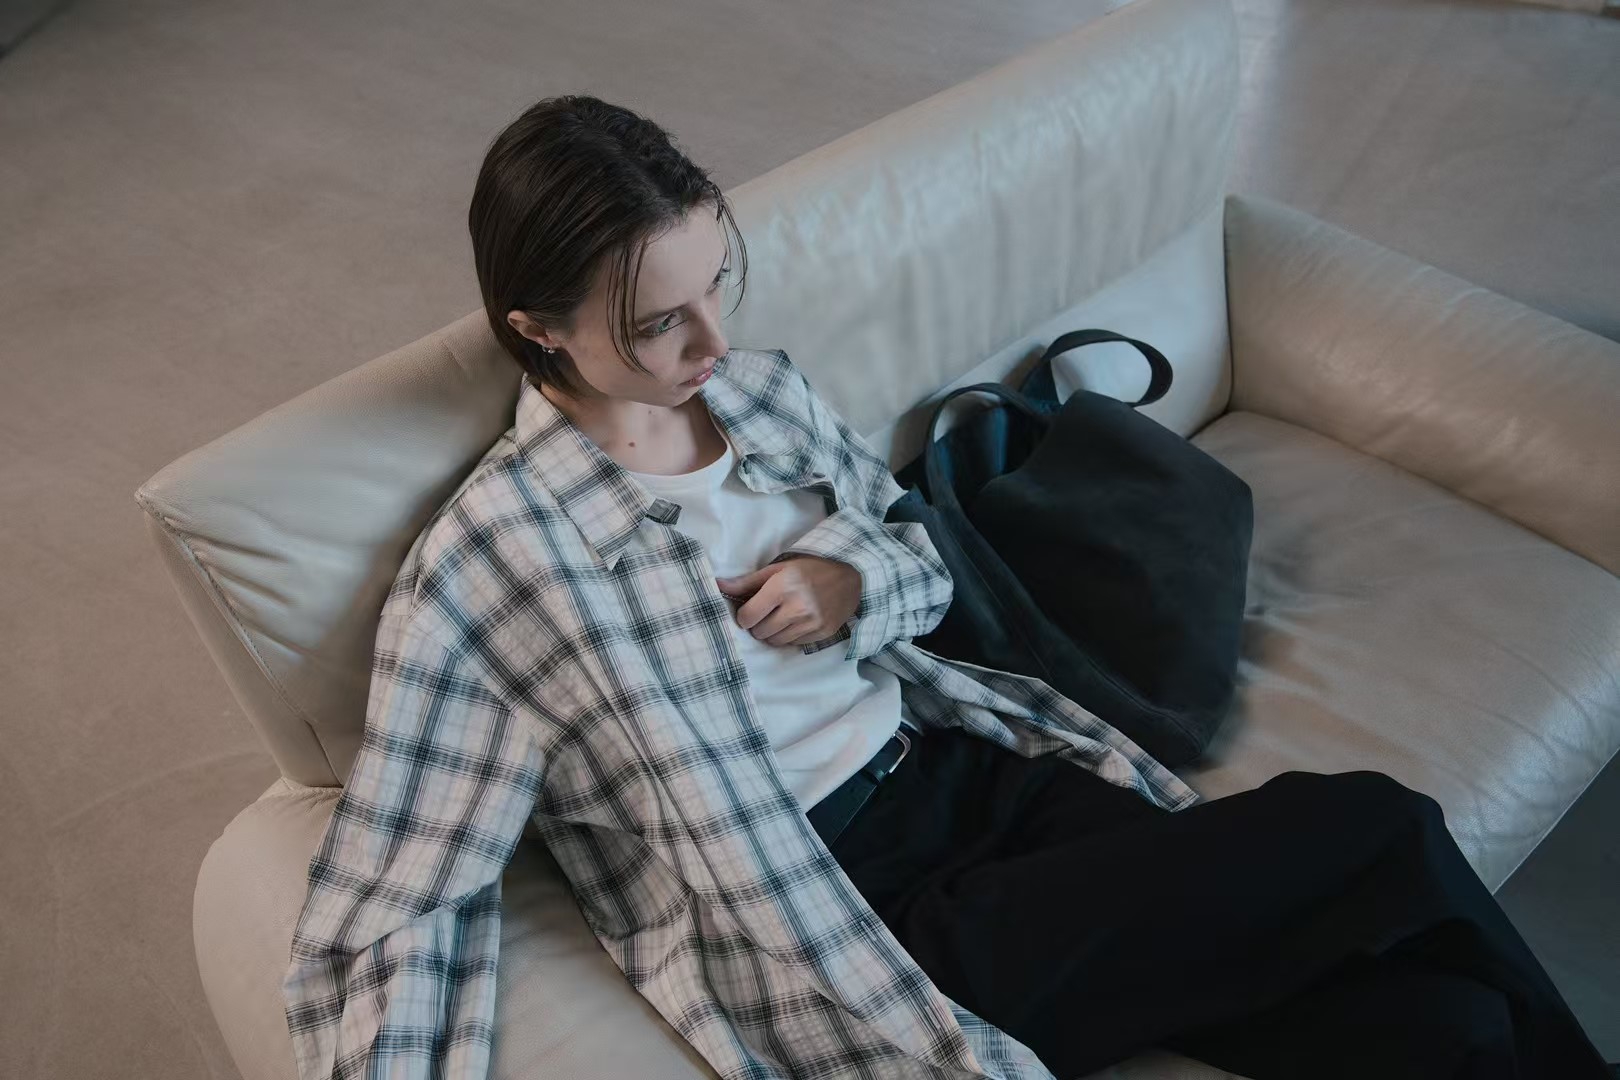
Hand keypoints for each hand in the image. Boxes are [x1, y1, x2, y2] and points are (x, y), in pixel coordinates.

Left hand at [716, 556, 860, 646]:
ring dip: (772, 632)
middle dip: (758, 624)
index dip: (744, 615)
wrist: (850, 578)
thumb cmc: (809, 570)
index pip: (748, 617)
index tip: (750, 609)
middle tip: (766, 613)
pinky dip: (789, 636)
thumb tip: (718, 585)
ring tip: (780, 617)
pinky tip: (795, 622)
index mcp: (783, 587)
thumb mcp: (778, 569)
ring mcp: (811, 623)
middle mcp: (797, 607)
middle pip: (759, 632)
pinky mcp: (821, 634)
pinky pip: (792, 644)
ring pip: (775, 641)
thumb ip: (747, 581)